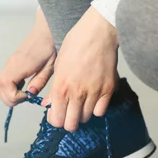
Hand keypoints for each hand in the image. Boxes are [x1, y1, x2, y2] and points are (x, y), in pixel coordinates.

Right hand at [0, 7, 55, 106]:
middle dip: (10, 98)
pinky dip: (9, 87)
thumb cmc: (51, 47)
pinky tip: (23, 85)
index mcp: (20, 65)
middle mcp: (10, 64)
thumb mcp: (50, 67)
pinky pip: (2, 80)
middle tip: (26, 96)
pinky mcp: (10, 64)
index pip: (5, 86)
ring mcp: (8, 64)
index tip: (28, 95)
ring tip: (24, 92)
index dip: (14, 96)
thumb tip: (30, 93)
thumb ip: (40, 81)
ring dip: (8, 93)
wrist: (46, 30)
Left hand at [44, 7, 118, 131]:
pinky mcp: (108, 89)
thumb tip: (49, 104)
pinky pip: (100, 111)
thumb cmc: (75, 44)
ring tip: (81, 102)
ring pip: (86, 118)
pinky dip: (96, 108)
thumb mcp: (58, 66)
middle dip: (68, 121)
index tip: (57, 113)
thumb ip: (55, 89)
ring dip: (82, 113)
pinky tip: (94, 98)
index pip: (56, 119)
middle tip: (69, 113)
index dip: (55, 119)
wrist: (97, 33)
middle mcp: (76, 93)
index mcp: (61, 87)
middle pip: (71, 124)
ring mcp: (94, 92)